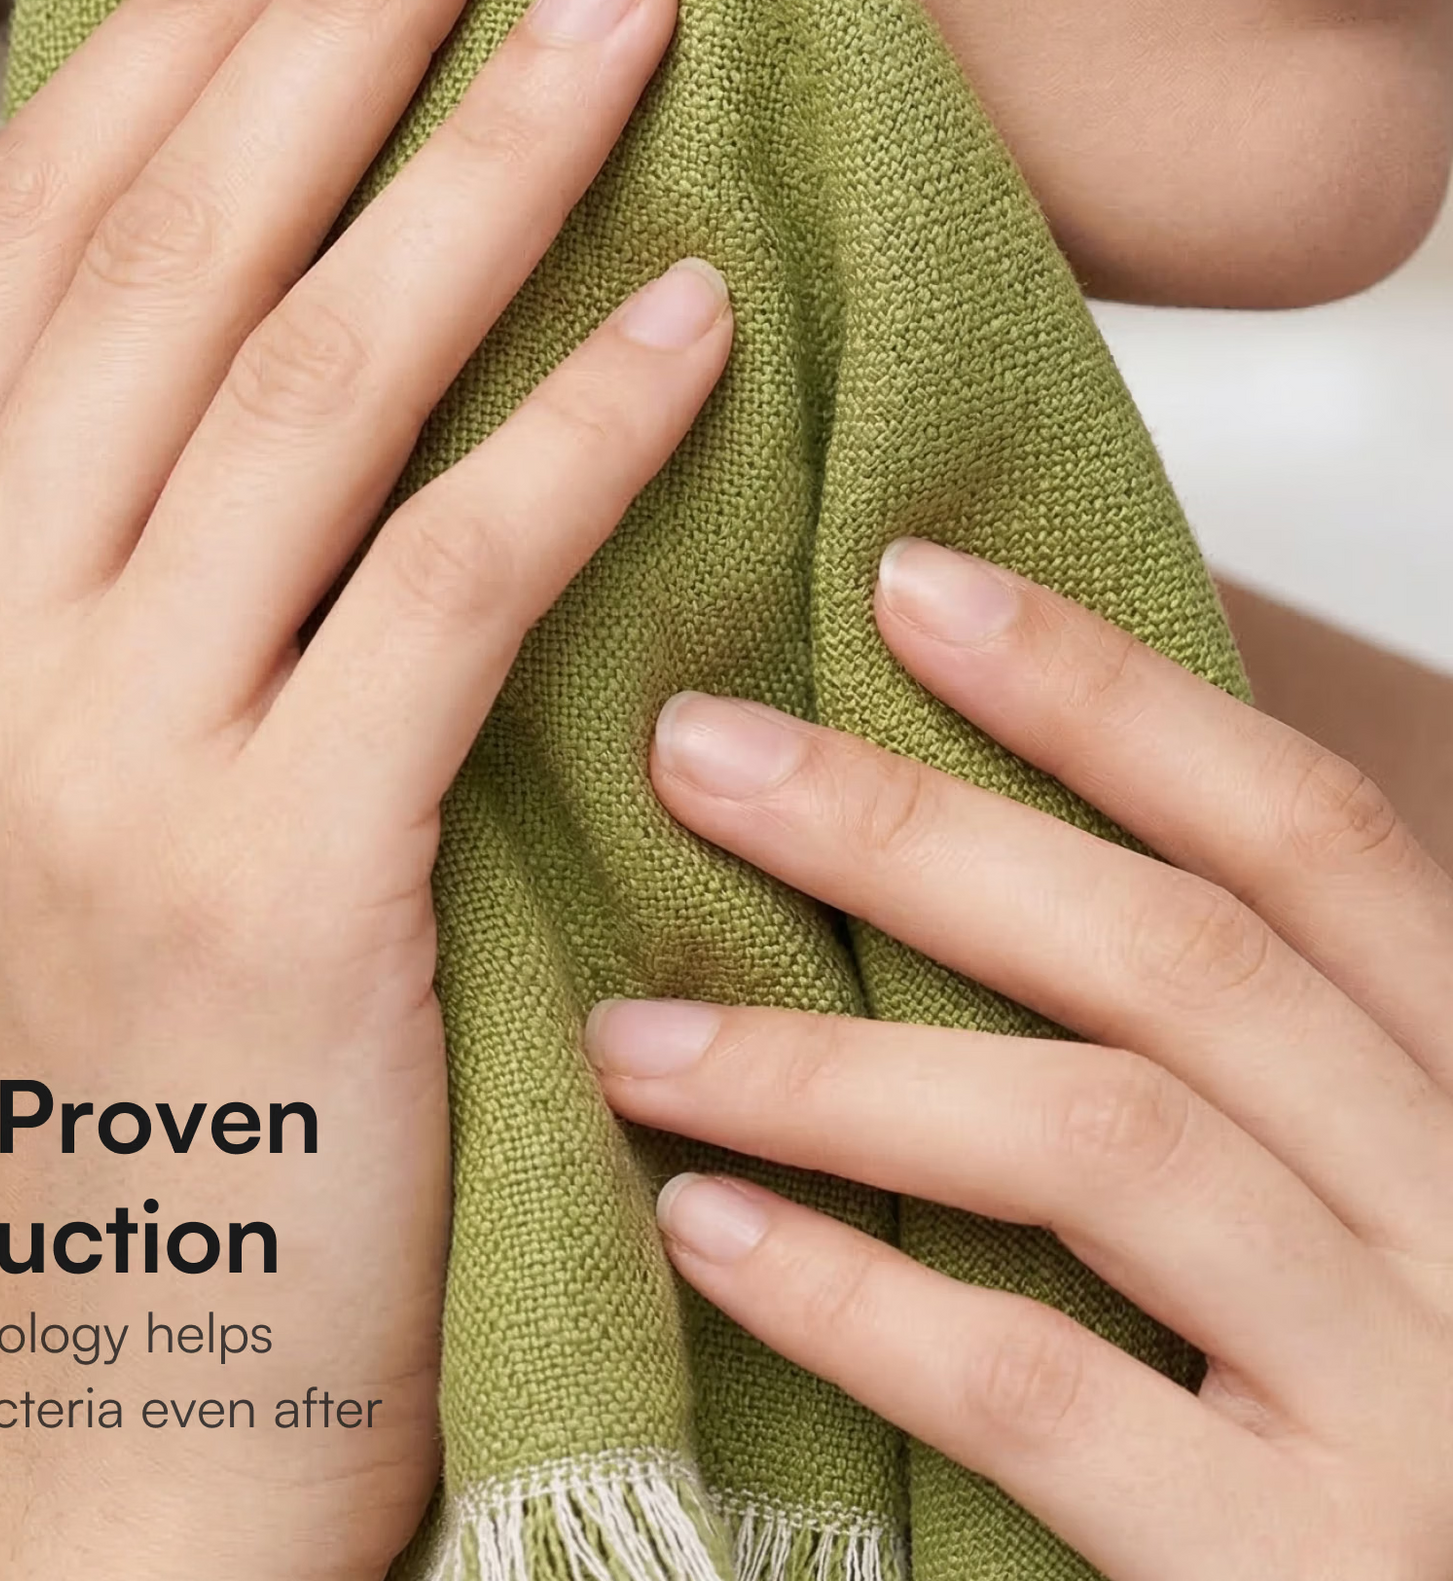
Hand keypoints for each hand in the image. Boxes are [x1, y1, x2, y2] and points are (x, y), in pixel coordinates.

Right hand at [0, 0, 730, 1580]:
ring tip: (625, 1)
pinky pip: (444, 592)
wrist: (84, 1413)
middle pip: (169, 253)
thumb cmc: (85, 1084)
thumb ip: (93, 571)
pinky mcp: (264, 887)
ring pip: (312, 383)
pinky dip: (575, 436)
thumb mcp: (10, 794)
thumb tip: (254, 336)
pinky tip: (687, 315)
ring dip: (486, 164)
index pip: (28, 240)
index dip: (175, 28)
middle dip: (335, 13)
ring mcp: (91, 766)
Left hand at [587, 537, 1452, 1579]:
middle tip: (696, 749)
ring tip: (634, 1028)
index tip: (908, 577)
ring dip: (834, 1066)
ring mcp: (1416, 1413)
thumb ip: (1201, 1043)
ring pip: (1108, 1140)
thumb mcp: (1319, 1201)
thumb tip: (960, 831)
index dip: (1108, 690)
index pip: (1303, 838)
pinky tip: (703, 1229)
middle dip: (916, 831)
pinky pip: (1046, 1394)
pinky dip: (854, 1297)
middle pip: (1184, 957)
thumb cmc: (1322, 1431)